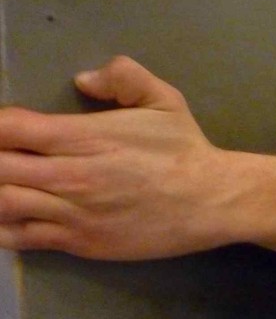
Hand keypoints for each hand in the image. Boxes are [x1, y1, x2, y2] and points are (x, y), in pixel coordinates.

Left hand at [0, 56, 227, 259]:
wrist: (211, 200)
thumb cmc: (185, 149)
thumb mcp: (164, 98)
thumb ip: (124, 76)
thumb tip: (82, 80)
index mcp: (84, 137)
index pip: (9, 128)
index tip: (7, 129)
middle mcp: (69, 176)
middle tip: (6, 157)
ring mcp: (71, 213)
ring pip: (1, 202)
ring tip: (8, 182)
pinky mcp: (78, 242)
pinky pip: (20, 238)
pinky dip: (2, 227)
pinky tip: (8, 215)